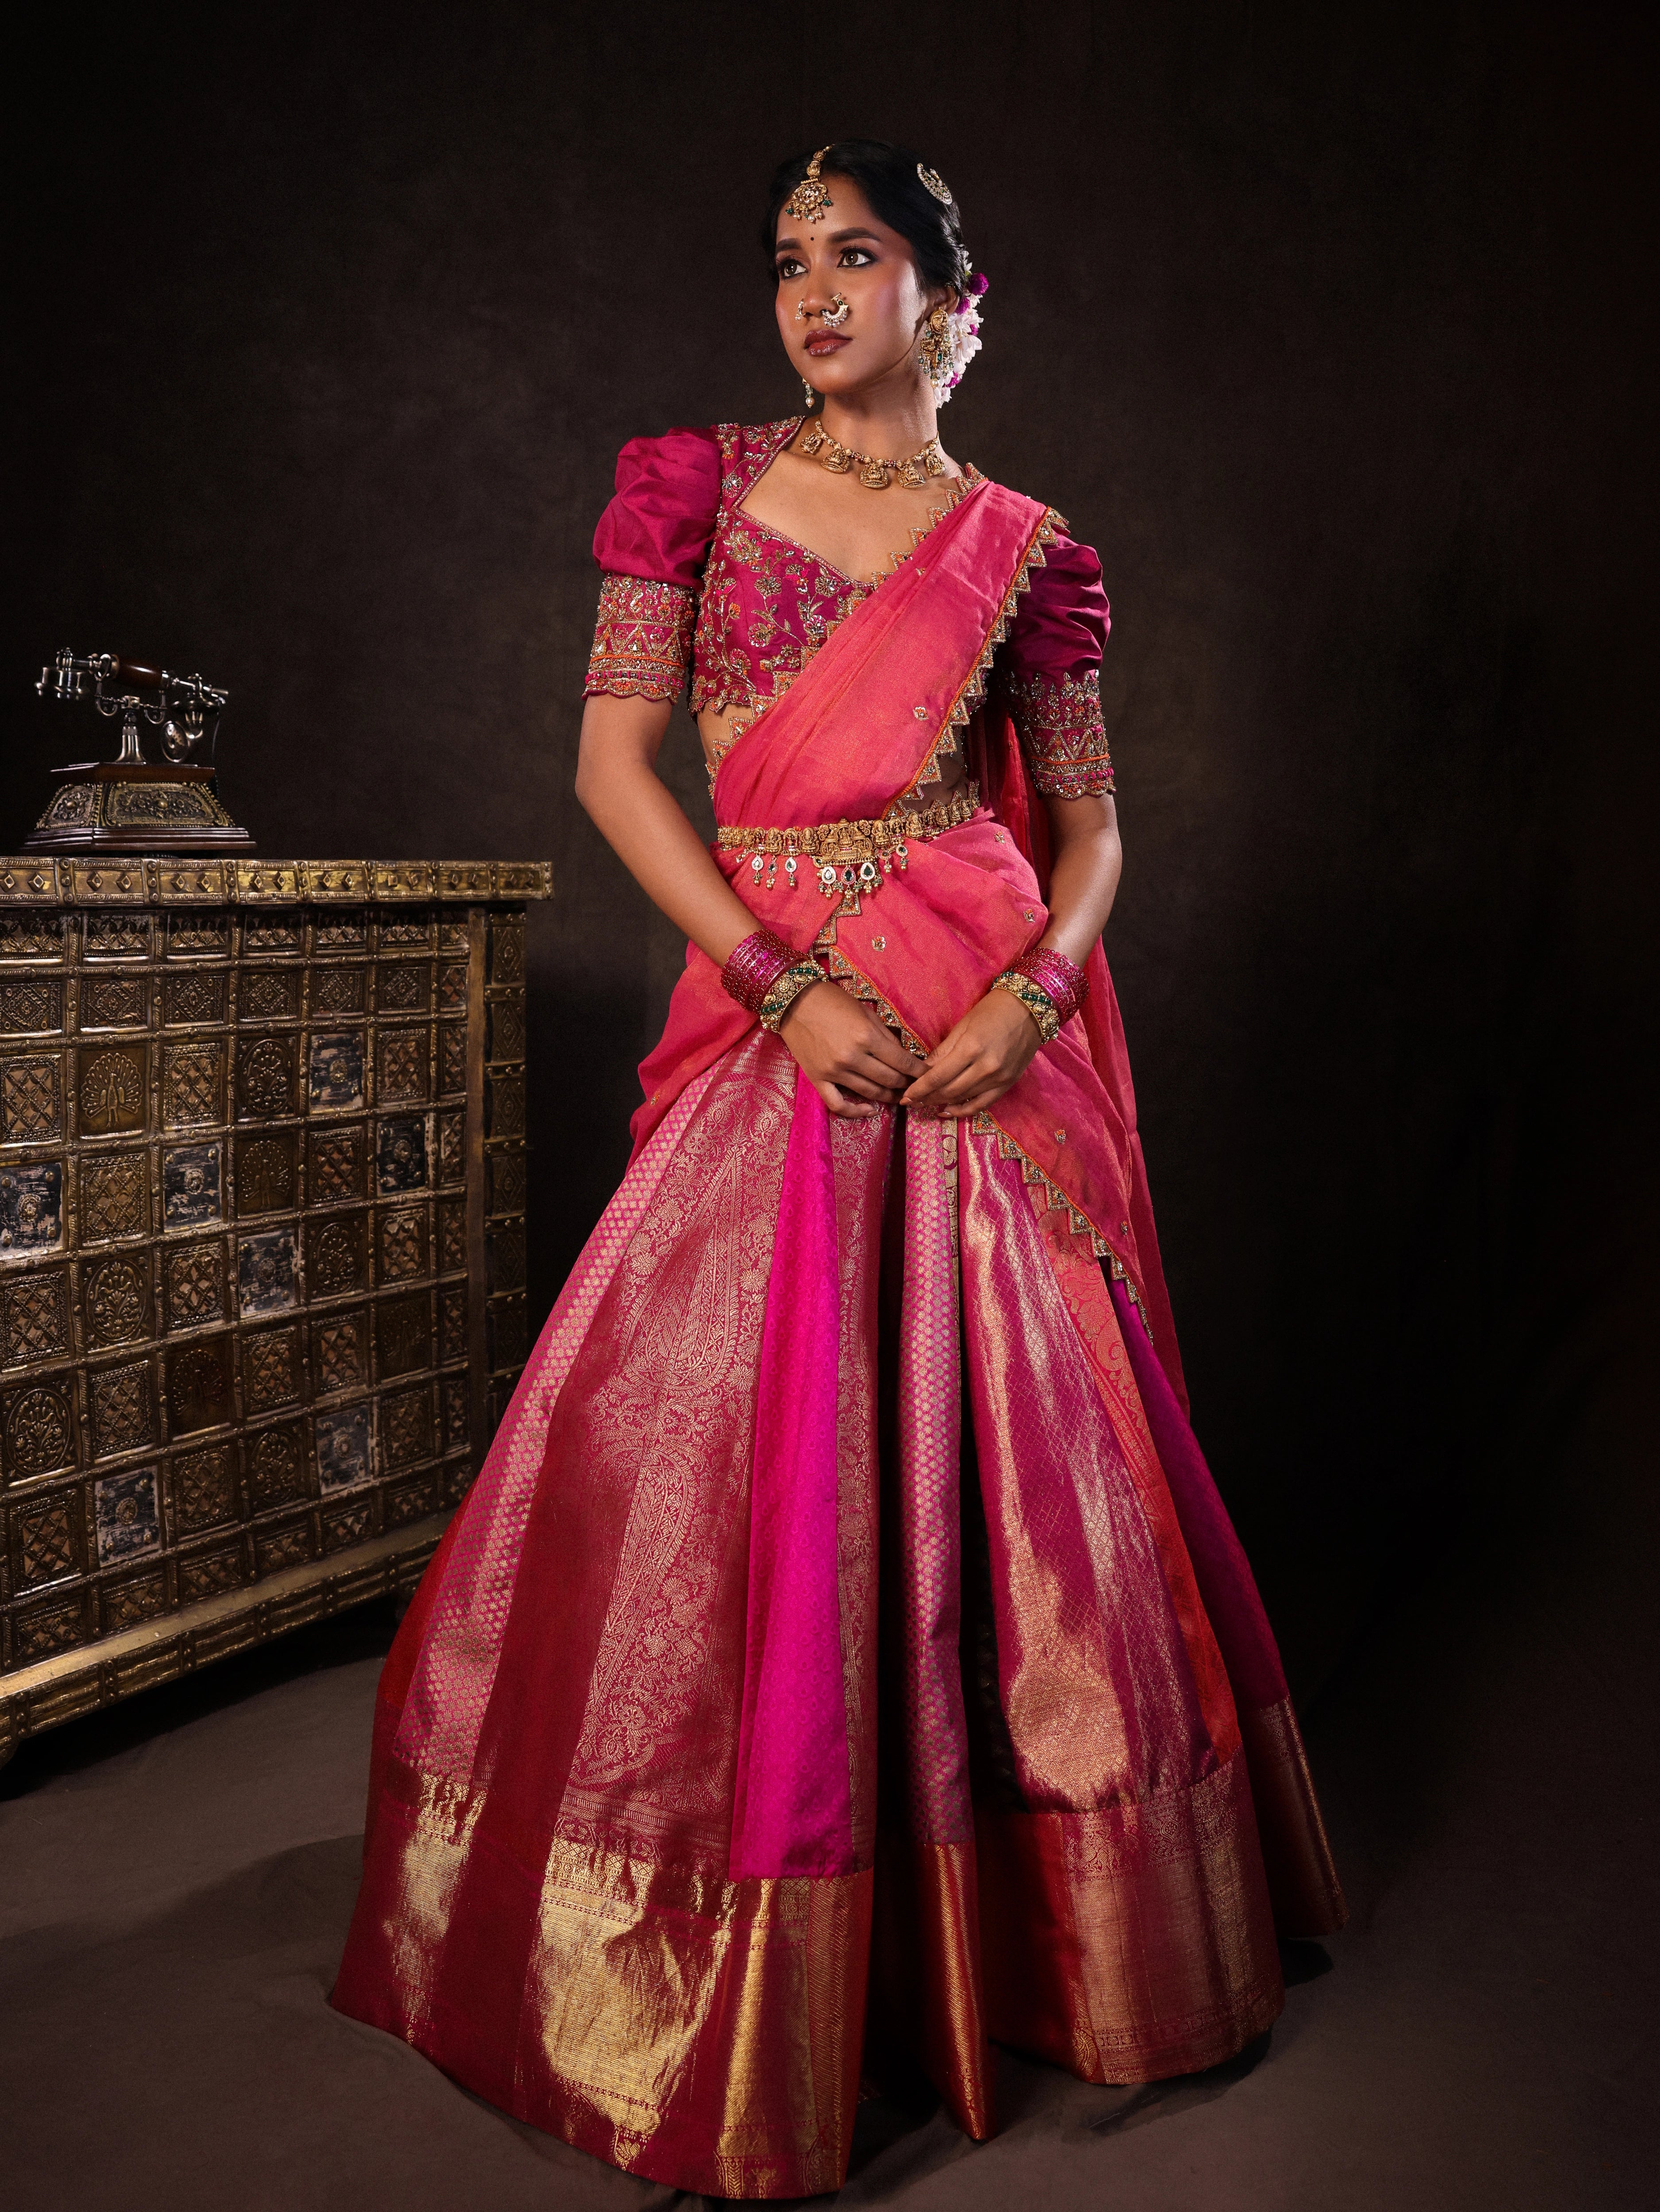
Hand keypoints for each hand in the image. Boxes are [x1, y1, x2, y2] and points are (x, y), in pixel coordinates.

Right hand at [780, 979, 927, 1118]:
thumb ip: (885, 1034)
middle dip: (906, 1084)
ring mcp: (834, 1071)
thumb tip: (904, 1054)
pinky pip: (839, 1105)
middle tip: (915, 1086)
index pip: (902, 1062)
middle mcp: (852, 1057)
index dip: (918, 1071)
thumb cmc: (832, 1001)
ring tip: (900, 1096)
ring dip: (889, 1097)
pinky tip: (870, 1109)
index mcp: (867, 1036)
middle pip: (889, 1080)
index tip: (927, 1074)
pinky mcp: (818, 1079)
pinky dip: (856, 1111)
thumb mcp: (865, 1011)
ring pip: (870, 1093)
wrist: (794, 1002)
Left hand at [901, 988, 1038, 1118]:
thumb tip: (922, 1071)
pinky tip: (948, 1110)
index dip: (919, 1089)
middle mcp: (985, 1067)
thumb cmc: (992, 1011)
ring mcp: (998, 1078)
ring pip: (963, 1099)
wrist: (1029, 1009)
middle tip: (911, 1101)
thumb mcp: (962, 1026)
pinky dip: (964, 1111)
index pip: (938, 1076)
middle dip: (927, 1097)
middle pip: (949, 1091)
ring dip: (941, 1103)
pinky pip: (982, 1104)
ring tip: (925, 1103)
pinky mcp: (1008, 1084)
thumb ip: (942, 1051)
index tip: (905, 1096)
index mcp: (971, 1048)